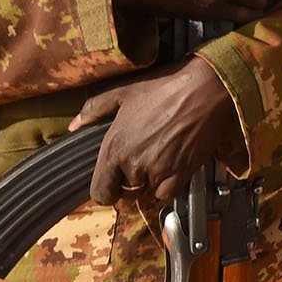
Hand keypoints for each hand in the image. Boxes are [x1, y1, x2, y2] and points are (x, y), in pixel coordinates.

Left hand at [70, 57, 240, 203]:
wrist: (206, 88)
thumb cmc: (166, 86)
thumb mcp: (124, 91)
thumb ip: (94, 109)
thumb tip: (75, 124)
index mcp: (115, 147)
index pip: (100, 192)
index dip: (105, 189)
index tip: (113, 181)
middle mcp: (133, 164)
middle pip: (124, 194)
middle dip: (129, 182)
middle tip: (140, 161)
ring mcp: (158, 171)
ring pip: (146, 193)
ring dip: (149, 182)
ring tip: (158, 158)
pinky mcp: (181, 175)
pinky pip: (166, 194)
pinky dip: (167, 186)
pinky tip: (171, 165)